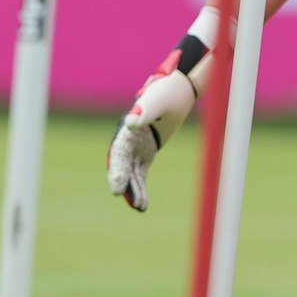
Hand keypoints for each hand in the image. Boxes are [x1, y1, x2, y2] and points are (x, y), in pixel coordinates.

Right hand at [106, 22, 217, 211]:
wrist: (179, 89)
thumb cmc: (167, 90)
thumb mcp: (157, 99)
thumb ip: (145, 110)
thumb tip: (132, 122)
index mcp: (128, 127)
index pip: (118, 152)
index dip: (116, 170)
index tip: (116, 188)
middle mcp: (128, 138)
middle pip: (122, 165)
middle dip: (123, 183)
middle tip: (126, 198)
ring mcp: (136, 147)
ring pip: (131, 173)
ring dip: (133, 189)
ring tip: (140, 207)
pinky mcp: (146, 152)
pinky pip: (140, 173)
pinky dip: (140, 187)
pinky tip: (143, 204)